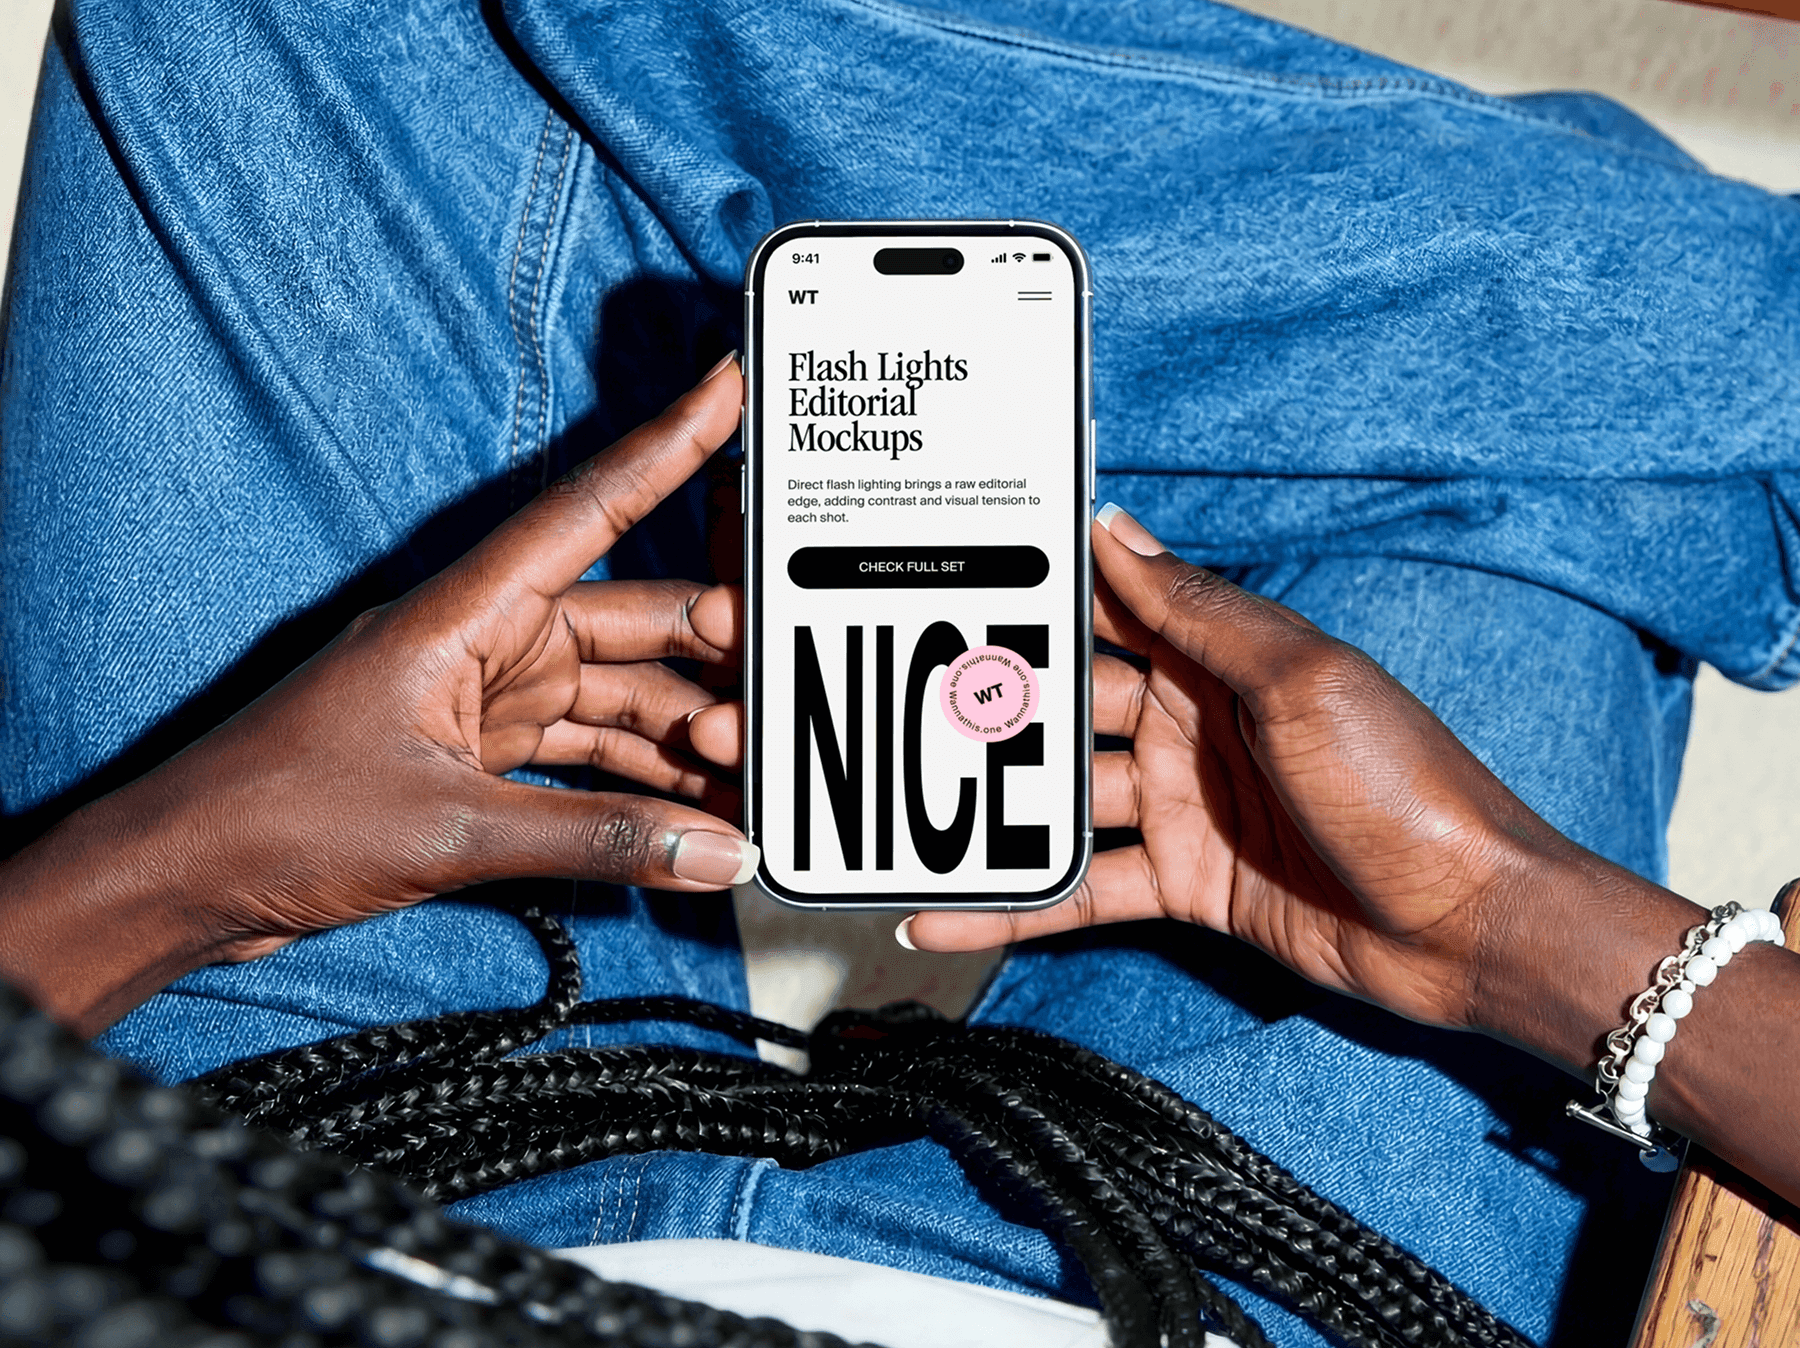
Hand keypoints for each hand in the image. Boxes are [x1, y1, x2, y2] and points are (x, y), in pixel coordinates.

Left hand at [0, 358, 751, 1031]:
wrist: (186, 880)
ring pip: (613, 697)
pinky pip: (583, 753)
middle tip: (781, 684)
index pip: (588, 509)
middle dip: (709, 654)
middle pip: (626, 623)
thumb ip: (594, 840)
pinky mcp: (476, 755)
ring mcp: (481, 699)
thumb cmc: (275, 815)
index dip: (665, 447)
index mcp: (463, 613)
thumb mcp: (453, 826)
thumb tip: (709, 851)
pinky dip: (636, 785)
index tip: (728, 390)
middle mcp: (482, 642)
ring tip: (749, 770)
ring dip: (679, 736)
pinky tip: (687, 816)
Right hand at [908, 504, 1576, 1029]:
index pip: (1111, 613)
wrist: (1466, 925)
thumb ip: (1198, 610)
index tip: (953, 581)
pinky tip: (949, 914)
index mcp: (1222, 661)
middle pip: (1068, 710)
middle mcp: (1192, 727)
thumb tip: (1118, 530)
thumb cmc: (1407, 787)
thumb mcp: (1299, 678)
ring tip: (898, 813)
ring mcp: (1183, 808)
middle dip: (991, 708)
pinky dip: (1016, 906)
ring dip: (990, 810)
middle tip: (897, 706)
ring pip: (1062, 801)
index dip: (1037, 597)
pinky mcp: (1183, 884)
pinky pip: (1082, 889)